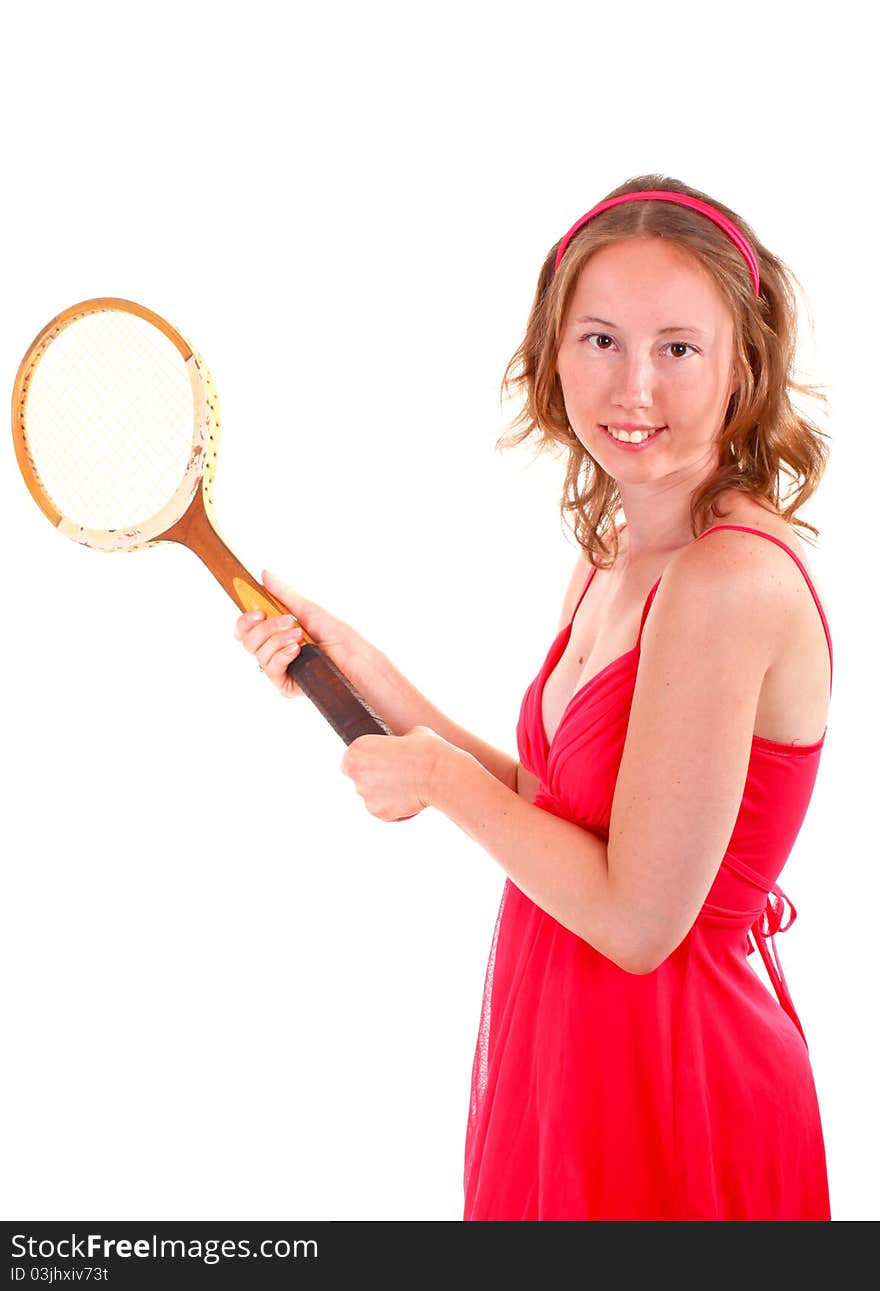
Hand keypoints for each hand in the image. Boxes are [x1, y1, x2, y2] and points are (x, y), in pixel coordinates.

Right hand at [233, 569, 364, 698]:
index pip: (245, 629)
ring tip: (300, 636)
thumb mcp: (306, 608)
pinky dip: (282, 656)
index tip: (258, 612)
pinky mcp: (285, 684)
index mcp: (273, 633)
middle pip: (247, 642)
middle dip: (266, 628)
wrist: (353, 655)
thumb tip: (265, 574)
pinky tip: (297, 651)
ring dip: (279, 641)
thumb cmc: (334, 633)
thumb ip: (282, 594)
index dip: (245, 620)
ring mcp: (278, 668)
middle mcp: (272, 651)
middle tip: (288, 621)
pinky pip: (271, 669)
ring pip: (259, 654)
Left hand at [340, 725, 454, 821]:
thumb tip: (403, 745)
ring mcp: (366, 795)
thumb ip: (397, 742)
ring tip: (408, 788)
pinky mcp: (378, 812)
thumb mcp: (411, 734)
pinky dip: (395, 808)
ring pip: (372, 797)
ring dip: (385, 794)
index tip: (376, 765)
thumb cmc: (426, 750)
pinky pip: (384, 811)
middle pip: (360, 780)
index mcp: (358, 749)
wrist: (438, 773)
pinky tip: (411, 799)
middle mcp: (357, 773)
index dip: (363, 764)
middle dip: (376, 780)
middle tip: (397, 776)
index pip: (348, 761)